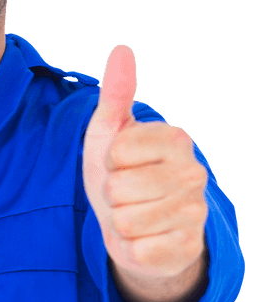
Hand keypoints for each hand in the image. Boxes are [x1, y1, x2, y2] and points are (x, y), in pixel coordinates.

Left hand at [82, 44, 207, 282]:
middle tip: (126, 195)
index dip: (107, 162)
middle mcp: (194, 173)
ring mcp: (195, 212)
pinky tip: (145, 239)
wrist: (136, 227)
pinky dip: (131, 248)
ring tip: (133, 215)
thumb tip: (122, 50)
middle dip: (112, 196)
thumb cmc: (122, 173)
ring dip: (120, 223)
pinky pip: (138, 251)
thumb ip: (116, 94)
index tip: (119, 164)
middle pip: (119, 189)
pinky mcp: (187, 248)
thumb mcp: (110, 133)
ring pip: (126, 222)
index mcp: (176, 139)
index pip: (117, 152)